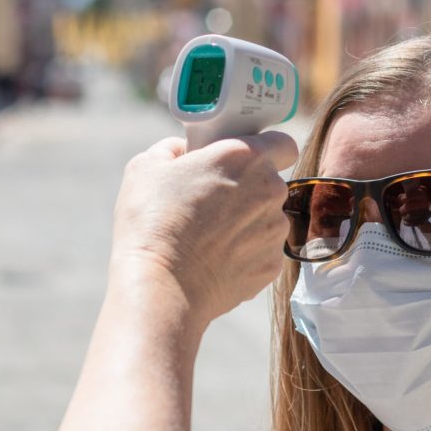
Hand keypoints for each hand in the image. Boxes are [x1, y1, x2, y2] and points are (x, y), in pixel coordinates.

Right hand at [109, 133, 297, 325]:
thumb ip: (175, 149)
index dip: (268, 150)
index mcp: (246, 158)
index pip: (283, 144)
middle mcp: (271, 190)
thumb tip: (185, 152)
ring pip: (268, 219)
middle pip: (271, 184)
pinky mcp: (273, 264)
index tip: (246, 161)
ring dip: (247, 223)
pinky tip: (215, 260)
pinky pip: (262, 251)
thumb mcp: (148, 166)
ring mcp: (275, 230)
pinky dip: (244, 254)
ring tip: (209, 237)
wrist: (162, 286)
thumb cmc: (152, 221)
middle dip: (248, 189)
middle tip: (213, 202)